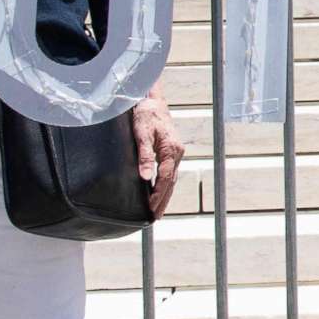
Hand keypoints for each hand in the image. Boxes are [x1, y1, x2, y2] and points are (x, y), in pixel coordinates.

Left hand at [133, 92, 185, 215]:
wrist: (153, 101)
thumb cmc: (146, 115)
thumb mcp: (141, 134)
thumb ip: (144, 156)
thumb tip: (145, 177)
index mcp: (171, 149)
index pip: (165, 178)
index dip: (158, 194)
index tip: (151, 208)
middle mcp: (177, 152)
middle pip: (171, 182)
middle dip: (163, 200)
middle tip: (156, 217)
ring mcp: (176, 152)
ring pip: (172, 178)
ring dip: (165, 195)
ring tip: (158, 210)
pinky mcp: (171, 151)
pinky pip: (170, 172)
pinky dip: (165, 185)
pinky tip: (159, 191)